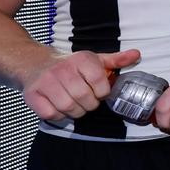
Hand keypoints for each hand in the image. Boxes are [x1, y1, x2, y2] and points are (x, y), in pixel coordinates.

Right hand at [22, 48, 140, 121]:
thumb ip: (116, 59)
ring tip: (75, 104)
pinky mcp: (33, 95)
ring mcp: (46, 82)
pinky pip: (51, 114)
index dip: (102, 92)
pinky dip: (58, 115)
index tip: (98, 91)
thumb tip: (137, 54)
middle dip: (89, 104)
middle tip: (86, 100)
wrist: (34, 63)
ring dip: (75, 111)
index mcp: (81, 60)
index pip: (100, 82)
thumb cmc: (70, 65)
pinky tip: (59, 107)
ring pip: (69, 108)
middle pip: (85, 98)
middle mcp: (63, 69)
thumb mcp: (94, 59)